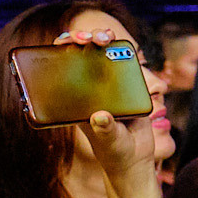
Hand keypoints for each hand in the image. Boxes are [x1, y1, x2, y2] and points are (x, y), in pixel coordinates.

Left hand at [50, 26, 159, 193]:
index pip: (63, 68)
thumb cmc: (115, 152)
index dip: (61, 50)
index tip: (67, 43)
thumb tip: (100, 116)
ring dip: (104, 39)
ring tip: (107, 37)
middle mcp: (90, 88)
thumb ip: (105, 130)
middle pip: (82, 54)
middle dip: (84, 38)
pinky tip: (128, 47)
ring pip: (104, 53)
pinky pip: (126, 63)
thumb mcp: (109, 142)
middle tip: (91, 38)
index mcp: (76, 98)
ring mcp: (110, 85)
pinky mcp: (129, 85)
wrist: (136, 159)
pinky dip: (125, 52)